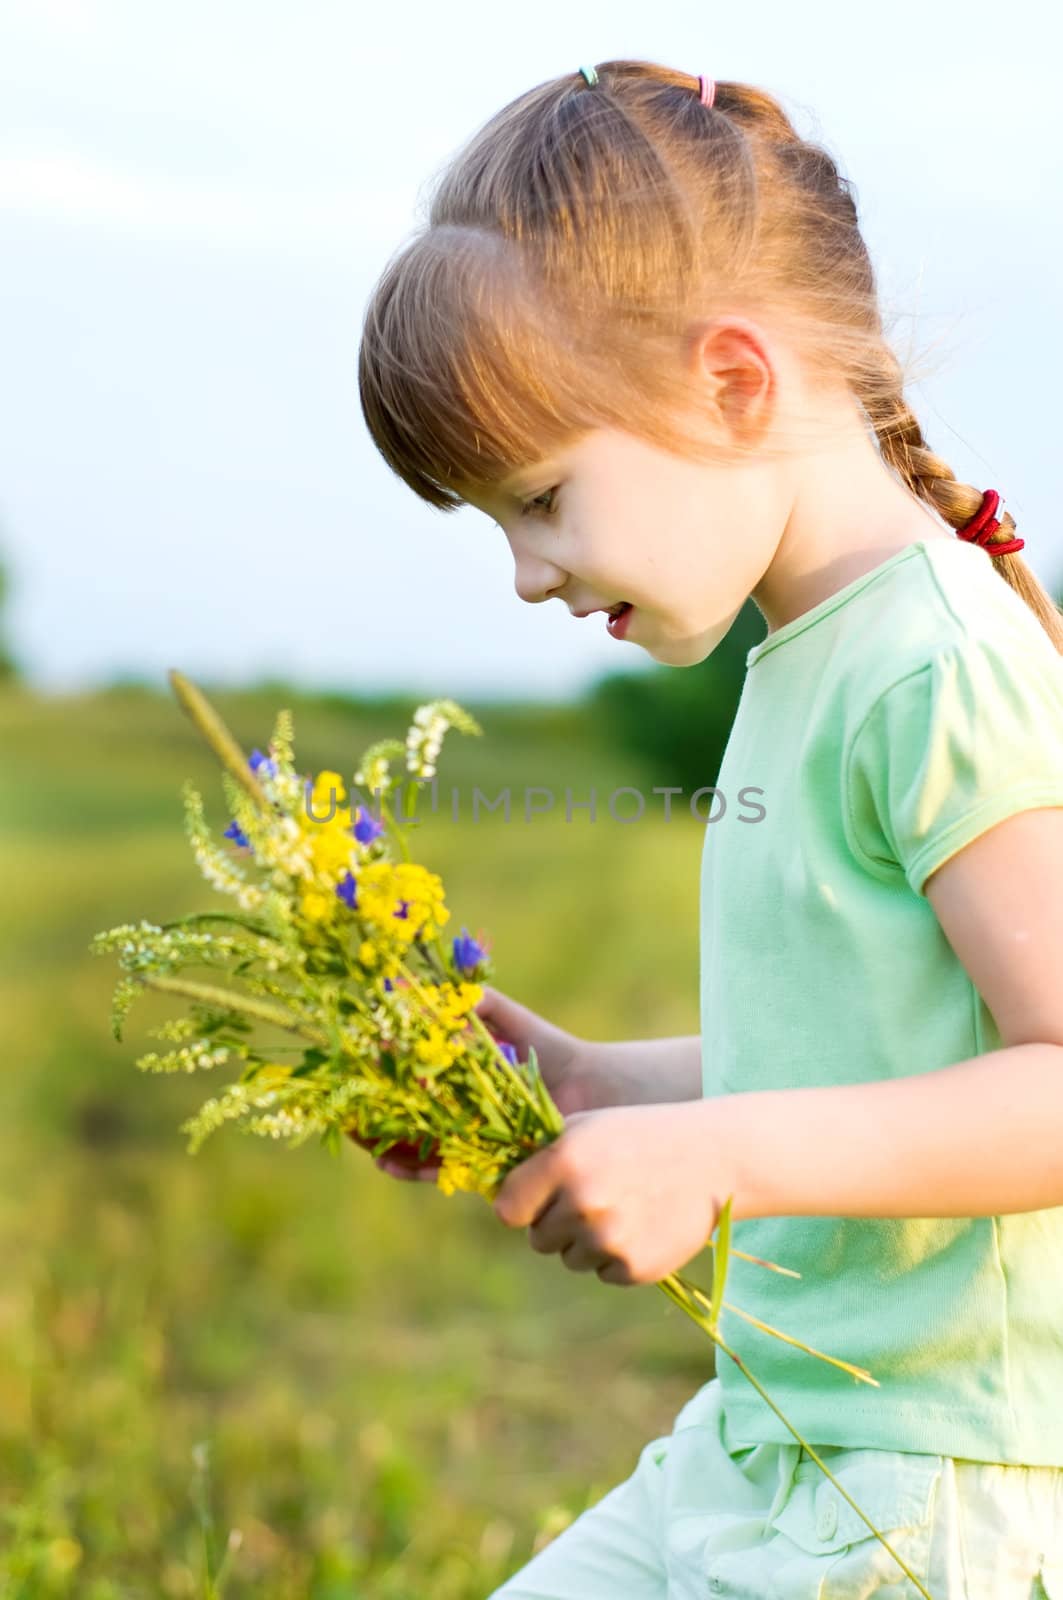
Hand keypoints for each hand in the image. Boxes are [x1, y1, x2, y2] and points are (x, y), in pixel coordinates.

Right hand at [348, 984, 604, 1181]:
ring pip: (414, 1142)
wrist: (589, 1089)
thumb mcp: (505, 1018)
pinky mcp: (480, 1161)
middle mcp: (456, 1107)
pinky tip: (390, 1162)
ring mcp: (466, 1134)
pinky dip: (414, 1167)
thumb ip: (472, 1002)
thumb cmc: (547, 1050)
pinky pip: (440, 1167)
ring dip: (384, 1143)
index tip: (352, 1065)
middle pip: (402, 1112)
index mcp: (457, 1073)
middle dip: (370, 1113)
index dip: (377, 1074)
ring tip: (360, 1140)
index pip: (406, 1075)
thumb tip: (419, 983)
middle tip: (343, 1111)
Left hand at [492, 1101, 725, 1286]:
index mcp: (563, 1161)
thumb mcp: (585, 1127)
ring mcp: (609, 1239)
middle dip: (555, 1221)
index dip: (521, 1204)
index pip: (507, 1210)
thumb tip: (492, 1190)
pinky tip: (642, 1224)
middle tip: (592, 1196)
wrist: (712, 1158)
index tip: (536, 1197)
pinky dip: (617, 1256)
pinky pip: (602, 1272)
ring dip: (586, 1240)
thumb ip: (540, 1156)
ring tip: (623, 1206)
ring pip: (569, 1258)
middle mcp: (582, 1203)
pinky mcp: (633, 1268)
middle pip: (537, 1238)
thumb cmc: (638, 1135)